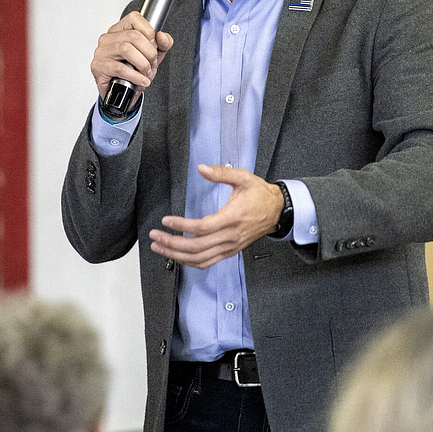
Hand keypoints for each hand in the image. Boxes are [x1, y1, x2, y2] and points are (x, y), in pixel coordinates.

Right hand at [90, 11, 173, 100]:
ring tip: (146, 72)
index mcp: (120, 30)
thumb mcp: (154, 56)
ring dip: (142, 64)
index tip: (154, 46)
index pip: (134, 18)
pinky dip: (135, 76)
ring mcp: (101, 52)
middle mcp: (108, 38)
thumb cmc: (135, 71)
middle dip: (149, 52)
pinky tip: (141, 80)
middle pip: (133, 36)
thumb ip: (163, 44)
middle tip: (152, 64)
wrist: (124, 93)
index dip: (149, 32)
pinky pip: (120, 68)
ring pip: (126, 49)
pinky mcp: (98, 66)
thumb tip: (162, 37)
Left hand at [149, 165, 283, 268]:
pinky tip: (178, 256)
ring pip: (200, 258)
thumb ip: (221, 173)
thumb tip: (202, 168)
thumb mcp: (243, 177)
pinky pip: (208, 262)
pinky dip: (190, 262)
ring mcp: (230, 246)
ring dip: (177, 255)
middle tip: (155, 236)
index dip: (182, 226)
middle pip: (197, 247)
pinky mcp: (230, 252)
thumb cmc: (260, 195)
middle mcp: (230, 236)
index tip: (167, 221)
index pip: (202, 227)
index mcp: (232, 217)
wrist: (277, 211)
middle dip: (172, 243)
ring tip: (160, 248)